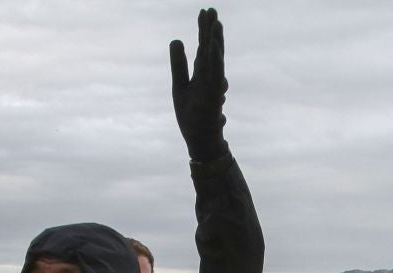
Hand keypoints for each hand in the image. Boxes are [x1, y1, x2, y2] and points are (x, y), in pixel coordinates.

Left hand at [169, 9, 228, 161]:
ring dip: (215, 41)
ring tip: (215, 23)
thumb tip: (176, 39)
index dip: (203, 29)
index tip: (204, 10)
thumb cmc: (192, 115)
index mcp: (202, 73)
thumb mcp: (179, 85)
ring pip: (216, 60)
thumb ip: (178, 63)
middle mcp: (210, 77)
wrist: (200, 139)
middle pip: (211, 49)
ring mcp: (213, 86)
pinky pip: (214, 76)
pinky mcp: (212, 96)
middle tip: (211, 9)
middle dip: (211, 30)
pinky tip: (211, 47)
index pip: (204, 46)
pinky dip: (214, 61)